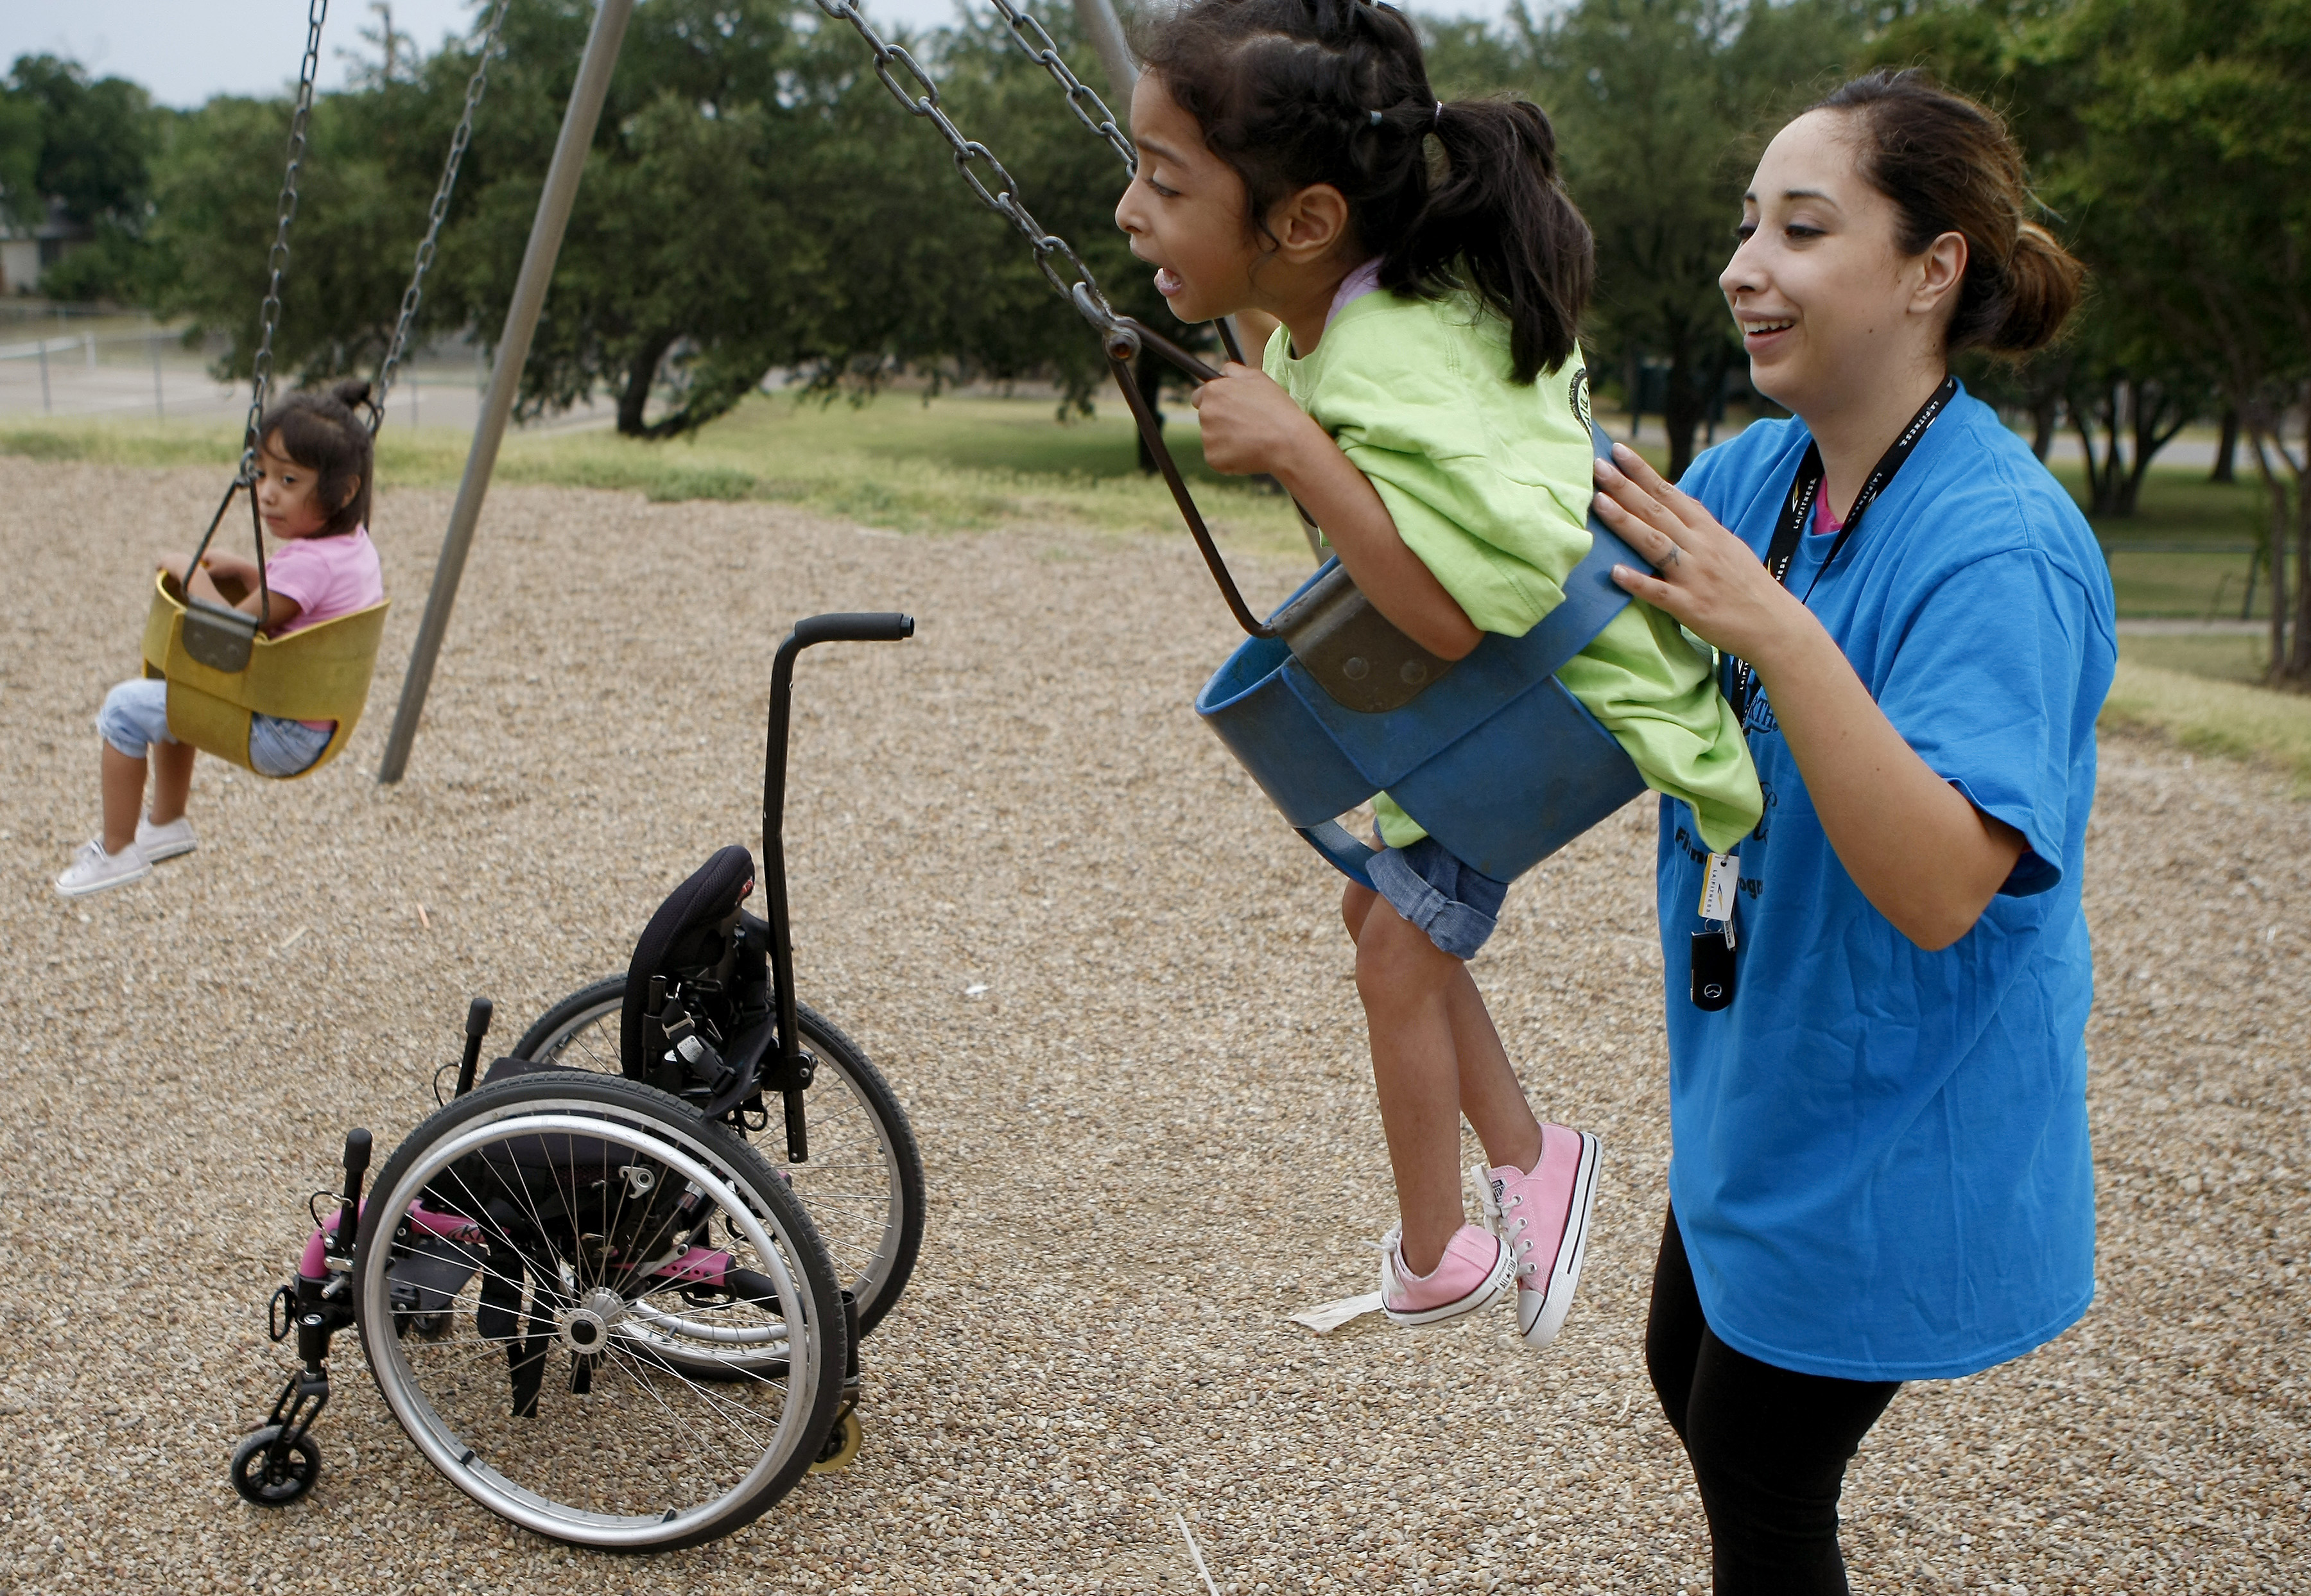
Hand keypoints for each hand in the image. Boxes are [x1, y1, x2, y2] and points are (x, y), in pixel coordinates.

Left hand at [1188, 362, 1326, 478]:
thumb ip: (1233, 371)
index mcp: (1214, 391)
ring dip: (1226, 440)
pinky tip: (1248, 453)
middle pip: (1207, 418)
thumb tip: (1220, 372)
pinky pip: (1218, 457)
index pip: (1199, 396)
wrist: (1286, 441)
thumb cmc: (1276, 408)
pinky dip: (1230, 457)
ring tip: (1251, 439)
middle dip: (1221, 421)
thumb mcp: (1258, 377)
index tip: (1228, 409)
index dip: (1215, 402)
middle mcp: (1205, 413)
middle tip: (1246, 425)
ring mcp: (1207, 437)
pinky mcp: (1213, 458)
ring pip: (1213, 439)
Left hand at [1593, 443, 1808, 670]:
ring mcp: (1695, 576)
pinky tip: (1614, 571)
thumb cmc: (1745, 585)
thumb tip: (1672, 502)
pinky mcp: (1691, 607)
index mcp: (1708, 530)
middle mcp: (1701, 547)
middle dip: (1625, 487)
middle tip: (1598, 466)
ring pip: (1655, 543)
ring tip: (1598, 503)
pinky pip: (1659, 592)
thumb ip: (1697, 525)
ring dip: (1625, 522)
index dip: (1643, 472)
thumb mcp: (1726, 545)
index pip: (1670, 494)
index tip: (1617, 450)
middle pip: (1657, 512)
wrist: (1775, 625)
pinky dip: (1637, 581)